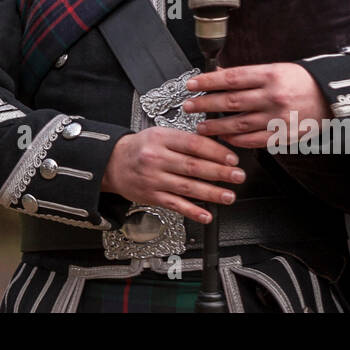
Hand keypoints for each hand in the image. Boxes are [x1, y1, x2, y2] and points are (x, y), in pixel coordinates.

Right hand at [100, 126, 246, 223]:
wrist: (112, 163)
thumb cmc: (140, 148)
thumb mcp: (159, 134)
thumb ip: (184, 140)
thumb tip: (216, 147)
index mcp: (162, 139)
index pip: (194, 144)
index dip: (216, 152)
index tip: (232, 159)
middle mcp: (157, 159)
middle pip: (194, 166)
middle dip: (219, 173)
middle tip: (238, 176)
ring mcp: (154, 179)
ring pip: (188, 187)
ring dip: (212, 193)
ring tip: (229, 196)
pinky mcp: (152, 196)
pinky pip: (176, 205)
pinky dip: (192, 211)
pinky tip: (206, 215)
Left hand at [182, 62, 331, 149]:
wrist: (332, 98)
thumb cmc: (302, 81)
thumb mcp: (276, 68)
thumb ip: (248, 74)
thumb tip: (220, 74)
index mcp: (270, 75)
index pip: (231, 78)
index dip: (207, 82)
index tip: (191, 85)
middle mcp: (272, 96)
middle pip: (230, 101)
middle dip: (205, 105)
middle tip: (188, 106)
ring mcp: (278, 117)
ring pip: (238, 124)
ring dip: (216, 126)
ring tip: (201, 126)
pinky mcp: (283, 135)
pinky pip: (253, 140)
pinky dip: (236, 140)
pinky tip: (224, 138)